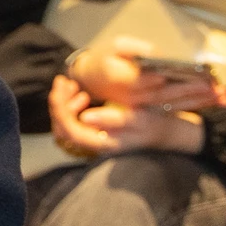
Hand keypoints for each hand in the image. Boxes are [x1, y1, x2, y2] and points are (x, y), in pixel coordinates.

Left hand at [49, 73, 205, 158]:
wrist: (165, 131)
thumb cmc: (154, 123)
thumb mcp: (139, 119)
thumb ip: (113, 120)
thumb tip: (85, 117)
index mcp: (103, 143)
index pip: (70, 130)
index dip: (61, 108)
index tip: (65, 85)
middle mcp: (94, 144)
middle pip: (63, 128)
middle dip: (59, 103)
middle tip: (64, 81)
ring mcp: (93, 138)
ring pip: (65, 124)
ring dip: (64, 103)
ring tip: (73, 85)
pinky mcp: (95, 130)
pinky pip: (73, 121)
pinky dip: (71, 105)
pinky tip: (82, 94)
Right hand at [64, 36, 225, 113]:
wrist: (92, 79)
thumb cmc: (106, 57)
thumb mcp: (115, 45)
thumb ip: (134, 49)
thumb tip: (156, 54)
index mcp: (123, 80)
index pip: (148, 81)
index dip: (170, 80)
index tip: (191, 77)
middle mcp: (135, 97)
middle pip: (166, 95)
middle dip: (193, 92)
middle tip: (216, 88)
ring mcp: (143, 105)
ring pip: (173, 104)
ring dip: (199, 102)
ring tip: (222, 98)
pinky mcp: (151, 108)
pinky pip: (174, 108)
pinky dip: (195, 105)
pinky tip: (213, 102)